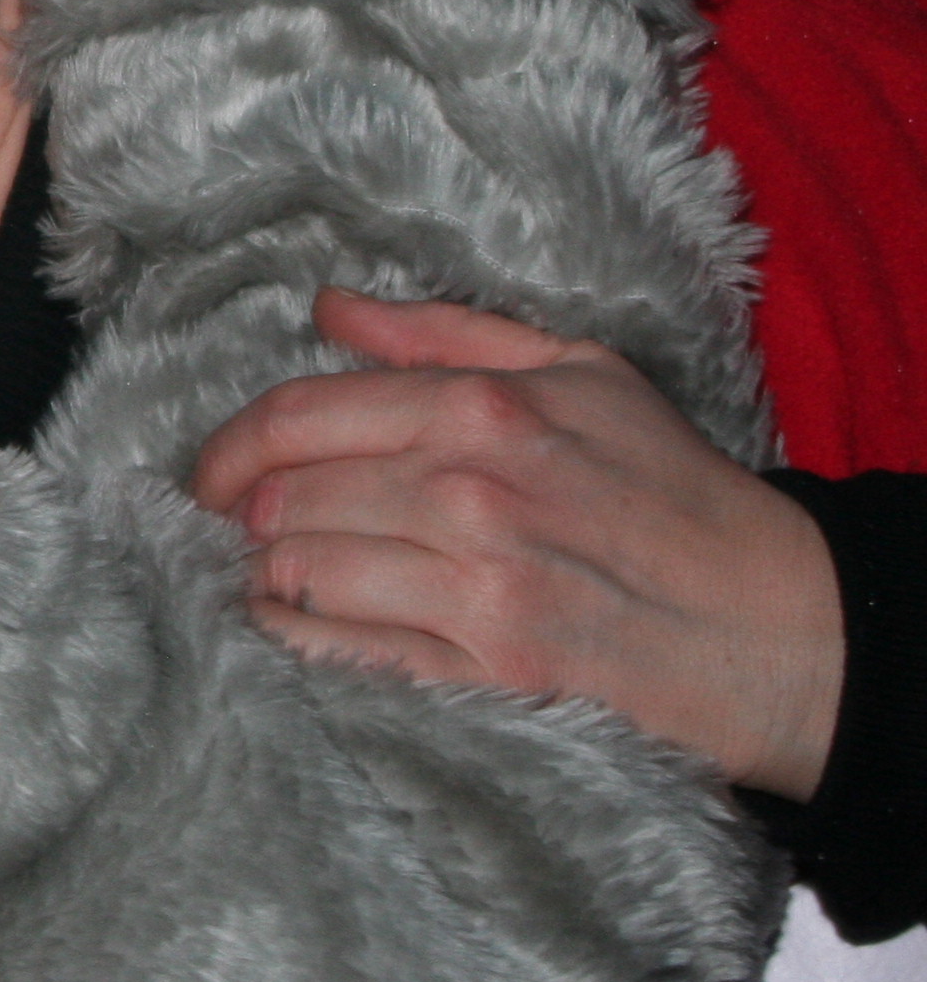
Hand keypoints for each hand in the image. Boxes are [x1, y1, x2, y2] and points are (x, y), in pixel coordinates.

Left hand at [189, 289, 843, 798]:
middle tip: (239, 523)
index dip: (228, 446)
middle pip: (282, 498)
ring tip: (271, 571)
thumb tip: (332, 306)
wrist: (771, 621)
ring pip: (298, 573)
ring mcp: (472, 590)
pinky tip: (286, 622)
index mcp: (479, 410)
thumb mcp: (578, 371)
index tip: (210, 470)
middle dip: (242, 512)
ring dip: (265, 573)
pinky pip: (337, 651)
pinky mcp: (482, 675)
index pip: (295, 417)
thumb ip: (442, 334)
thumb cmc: (671, 487)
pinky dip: (289, 634)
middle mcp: (465, 496)